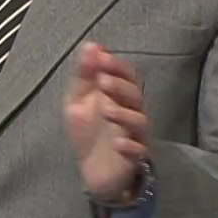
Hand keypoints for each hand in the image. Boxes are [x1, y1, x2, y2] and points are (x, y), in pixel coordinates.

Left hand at [65, 42, 148, 201]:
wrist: (94, 172)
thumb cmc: (89, 132)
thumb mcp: (78, 101)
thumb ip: (84, 76)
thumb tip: (90, 46)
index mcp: (119, 95)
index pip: (126, 74)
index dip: (116, 65)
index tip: (101, 57)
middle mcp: (131, 111)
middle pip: (134, 94)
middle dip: (119, 86)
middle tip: (102, 81)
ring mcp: (134, 135)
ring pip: (138, 121)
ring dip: (123, 114)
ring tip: (106, 110)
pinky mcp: (134, 158)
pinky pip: (138, 151)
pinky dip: (130, 146)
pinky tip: (118, 144)